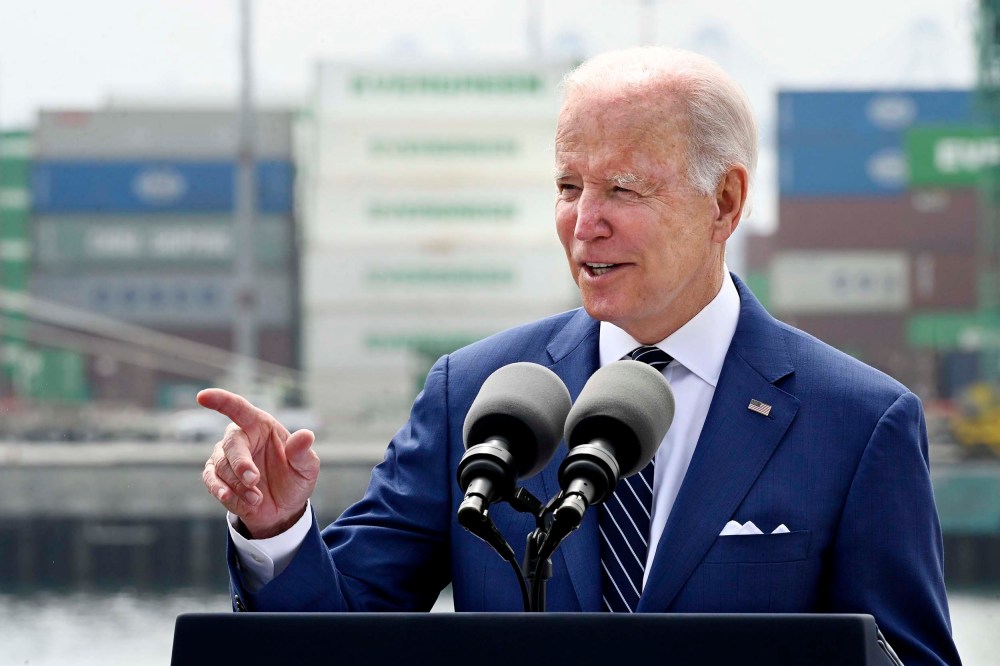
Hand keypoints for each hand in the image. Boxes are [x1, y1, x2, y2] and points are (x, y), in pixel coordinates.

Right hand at [198, 388, 319, 538]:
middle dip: (241, 464)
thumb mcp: (307, 468)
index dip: (221, 400)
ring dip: (238, 484)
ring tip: (257, 498)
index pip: (239, 408)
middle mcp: (240, 437)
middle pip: (230, 444)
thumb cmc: (295, 479)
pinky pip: (211, 480)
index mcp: (261, 425)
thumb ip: (303, 452)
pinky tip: (230, 498)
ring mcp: (225, 457)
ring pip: (220, 465)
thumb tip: (306, 435)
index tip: (203, 396)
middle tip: (254, 480)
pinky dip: (222, 490)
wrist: (284, 509)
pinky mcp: (216, 476)